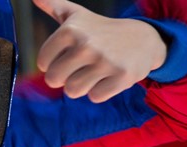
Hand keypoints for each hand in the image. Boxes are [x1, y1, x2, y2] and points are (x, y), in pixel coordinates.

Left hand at [34, 0, 166, 101]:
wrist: (143, 39)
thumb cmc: (100, 30)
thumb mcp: (77, 15)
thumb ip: (53, 5)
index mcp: (71, 30)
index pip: (43, 63)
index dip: (52, 64)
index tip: (65, 57)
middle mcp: (86, 44)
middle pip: (54, 80)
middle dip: (63, 79)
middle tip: (78, 69)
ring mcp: (105, 61)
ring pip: (73, 91)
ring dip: (81, 86)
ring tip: (93, 73)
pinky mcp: (122, 77)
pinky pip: (95, 97)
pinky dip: (100, 91)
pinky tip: (108, 77)